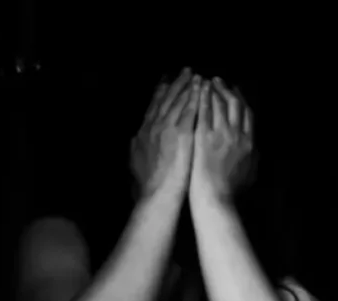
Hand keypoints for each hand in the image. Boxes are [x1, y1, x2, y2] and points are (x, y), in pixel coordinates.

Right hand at [129, 67, 199, 197]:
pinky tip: (202, 88)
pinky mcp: (181, 134)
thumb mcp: (135, 160)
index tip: (168, 81)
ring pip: (179, 101)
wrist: (156, 193)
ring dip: (188, 87)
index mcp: (144, 131)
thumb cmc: (147, 183)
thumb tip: (135, 138)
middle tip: (186, 71)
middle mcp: (154, 125)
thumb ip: (136, 146)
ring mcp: (167, 128)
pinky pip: (190, 111)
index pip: (155, 106)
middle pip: (167, 99)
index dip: (162, 92)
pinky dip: (195, 97)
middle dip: (177, 84)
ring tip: (196, 75)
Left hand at [190, 77, 256, 202]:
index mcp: (250, 144)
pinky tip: (198, 90)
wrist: (216, 199)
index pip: (247, 115)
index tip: (235, 92)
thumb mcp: (250, 175)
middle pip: (236, 105)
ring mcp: (222, 134)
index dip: (241, 101)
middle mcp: (239, 135)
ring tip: (206, 81)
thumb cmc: (231, 192)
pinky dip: (203, 98)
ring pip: (221, 104)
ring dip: (214, 90)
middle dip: (228, 90)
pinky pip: (205, 111)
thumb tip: (255, 151)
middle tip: (219, 81)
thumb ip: (253, 160)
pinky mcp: (204, 136)